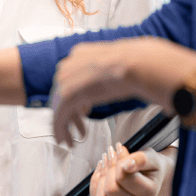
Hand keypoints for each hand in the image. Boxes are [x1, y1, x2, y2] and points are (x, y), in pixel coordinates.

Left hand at [51, 37, 188, 144]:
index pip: (71, 79)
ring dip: (65, 126)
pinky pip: (59, 116)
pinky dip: (60, 131)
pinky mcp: (67, 95)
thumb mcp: (116, 65)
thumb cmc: (136, 64)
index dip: (77, 98)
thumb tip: (114, 78)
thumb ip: (107, 72)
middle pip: (63, 94)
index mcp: (80, 54)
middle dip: (70, 113)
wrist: (136, 64)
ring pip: (59, 107)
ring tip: (72, 140)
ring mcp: (66, 80)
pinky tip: (67, 141)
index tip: (83, 111)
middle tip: (78, 128)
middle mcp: (68, 65)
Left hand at [90, 143, 168, 195]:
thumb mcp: (151, 157)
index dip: (118, 162)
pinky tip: (101, 173)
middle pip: (111, 190)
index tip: (120, 149)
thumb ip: (141, 159)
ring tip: (105, 162)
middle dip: (108, 168)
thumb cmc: (150, 166)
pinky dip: (95, 186)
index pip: (124, 178)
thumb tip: (126, 165)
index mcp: (149, 193)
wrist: (151, 178)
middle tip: (111, 153)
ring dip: (100, 177)